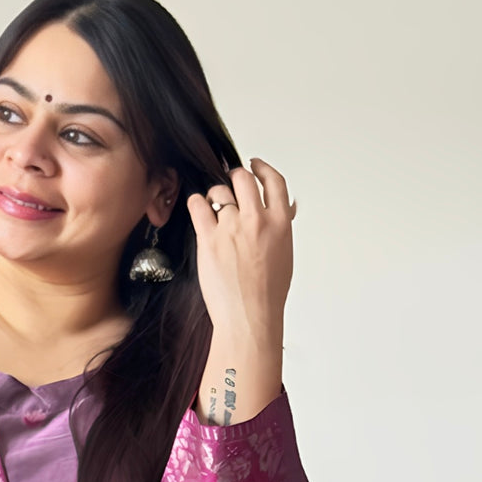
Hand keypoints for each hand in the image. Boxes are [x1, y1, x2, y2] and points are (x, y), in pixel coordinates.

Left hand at [186, 158, 295, 349]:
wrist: (249, 316)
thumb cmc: (267, 293)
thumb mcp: (284, 254)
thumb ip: (281, 227)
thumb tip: (285, 209)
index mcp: (280, 222)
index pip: (273, 181)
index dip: (261, 168)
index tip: (254, 165)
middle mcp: (257, 220)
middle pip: (243, 178)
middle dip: (234, 178)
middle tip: (228, 184)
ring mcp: (232, 227)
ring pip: (219, 191)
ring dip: (214, 194)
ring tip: (212, 206)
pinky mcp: (209, 239)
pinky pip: (198, 206)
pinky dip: (196, 203)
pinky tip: (198, 208)